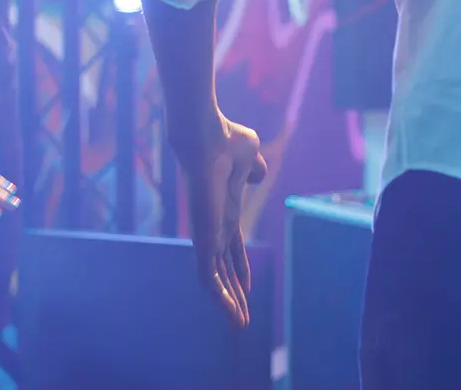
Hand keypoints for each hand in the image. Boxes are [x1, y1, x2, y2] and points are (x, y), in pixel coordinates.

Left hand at [174, 110, 267, 327]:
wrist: (206, 134)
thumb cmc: (226, 139)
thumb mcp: (250, 157)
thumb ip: (255, 169)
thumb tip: (259, 173)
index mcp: (226, 212)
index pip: (231, 248)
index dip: (240, 269)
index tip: (247, 289)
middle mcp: (214, 227)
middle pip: (223, 269)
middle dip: (233, 295)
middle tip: (241, 321)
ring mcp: (206, 233)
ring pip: (214, 279)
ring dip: (227, 303)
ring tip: (240, 326)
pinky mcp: (202, 237)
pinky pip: (208, 275)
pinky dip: (219, 296)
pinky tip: (230, 314)